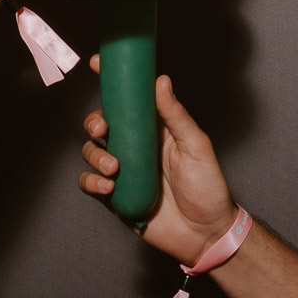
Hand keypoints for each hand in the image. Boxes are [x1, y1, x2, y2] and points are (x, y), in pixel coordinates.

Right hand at [78, 59, 237, 265]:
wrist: (206, 234)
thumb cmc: (208, 187)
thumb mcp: (196, 146)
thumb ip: (176, 115)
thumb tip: (161, 80)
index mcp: (154, 129)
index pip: (129, 99)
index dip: (111, 81)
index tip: (98, 63)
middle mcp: (135, 146)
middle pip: (102, 124)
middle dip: (93, 121)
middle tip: (101, 128)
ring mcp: (124, 171)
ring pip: (91, 152)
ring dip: (94, 154)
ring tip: (113, 167)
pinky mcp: (115, 197)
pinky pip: (90, 184)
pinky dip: (91, 182)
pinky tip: (108, 186)